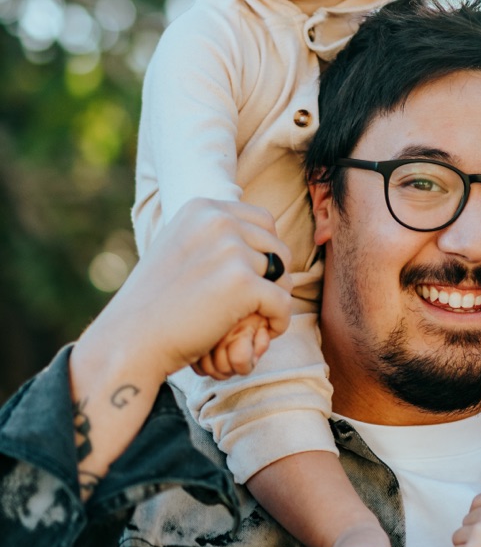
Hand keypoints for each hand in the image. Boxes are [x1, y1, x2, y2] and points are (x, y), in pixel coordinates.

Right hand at [81, 199, 292, 384]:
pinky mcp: (242, 283)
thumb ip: (213, 236)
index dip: (265, 251)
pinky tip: (263, 332)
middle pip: (277, 246)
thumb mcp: (180, 247)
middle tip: (257, 303)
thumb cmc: (156, 302)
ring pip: (283, 275)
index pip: (263, 221)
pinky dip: (278, 321)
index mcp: (203, 208)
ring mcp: (231, 250)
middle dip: (274, 276)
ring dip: (274, 300)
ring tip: (253, 318)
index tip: (252, 277)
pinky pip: (283, 302)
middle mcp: (218, 221)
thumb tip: (259, 232)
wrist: (131, 338)